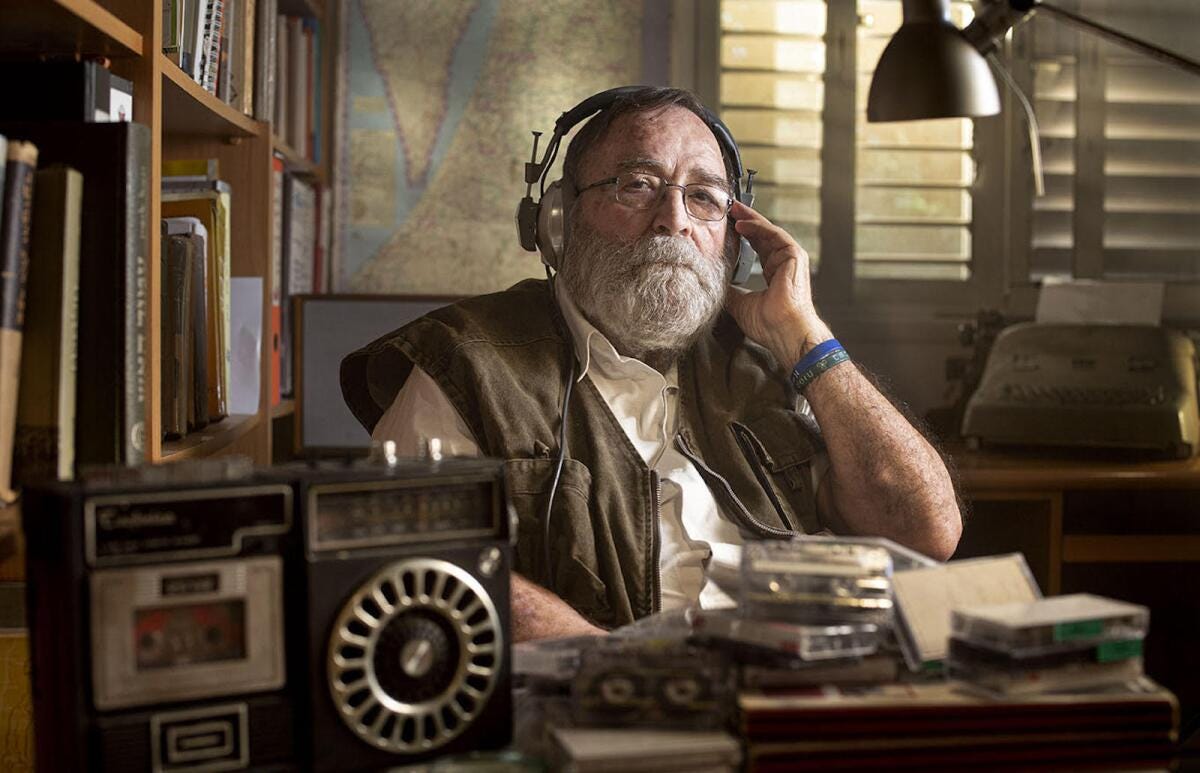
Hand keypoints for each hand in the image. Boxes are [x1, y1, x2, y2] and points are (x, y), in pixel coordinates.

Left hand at [724, 201, 831, 365]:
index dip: (745, 237)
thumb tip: (716, 286)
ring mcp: (791, 259)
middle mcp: (784, 264)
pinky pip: (774, 235)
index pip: (759, 249)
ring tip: (733, 210)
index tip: (730, 227)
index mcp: (775, 275)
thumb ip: (732, 293)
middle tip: (730, 210)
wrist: (785, 331)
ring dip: (750, 220)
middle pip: (763, 237)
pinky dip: (758, 227)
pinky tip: (742, 223)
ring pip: (768, 232)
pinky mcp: (794, 256)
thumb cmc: (770, 324)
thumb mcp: (742, 305)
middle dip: (747, 222)